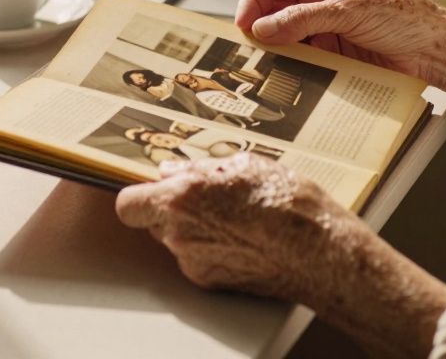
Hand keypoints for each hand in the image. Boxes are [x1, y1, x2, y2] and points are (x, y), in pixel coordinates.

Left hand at [115, 153, 358, 301]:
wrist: (317, 250)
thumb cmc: (287, 203)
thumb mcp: (244, 165)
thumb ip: (199, 169)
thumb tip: (171, 171)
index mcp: (182, 197)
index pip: (129, 202)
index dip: (140, 195)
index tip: (154, 189)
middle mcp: (180, 232)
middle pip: (150, 221)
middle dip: (168, 209)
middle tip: (201, 199)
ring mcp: (192, 260)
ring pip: (174, 240)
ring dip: (191, 228)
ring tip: (232, 217)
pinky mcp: (208, 280)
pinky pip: (195, 258)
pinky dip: (210, 248)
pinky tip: (241, 238)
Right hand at [234, 0, 445, 78]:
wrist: (431, 50)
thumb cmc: (405, 17)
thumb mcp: (349, 10)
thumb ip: (304, 18)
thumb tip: (266, 26)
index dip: (254, 0)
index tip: (244, 22)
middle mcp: (319, 2)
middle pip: (273, 12)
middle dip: (259, 27)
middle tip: (248, 46)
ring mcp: (323, 30)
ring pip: (284, 38)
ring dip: (274, 50)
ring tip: (264, 62)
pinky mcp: (331, 55)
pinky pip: (300, 60)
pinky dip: (290, 67)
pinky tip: (286, 74)